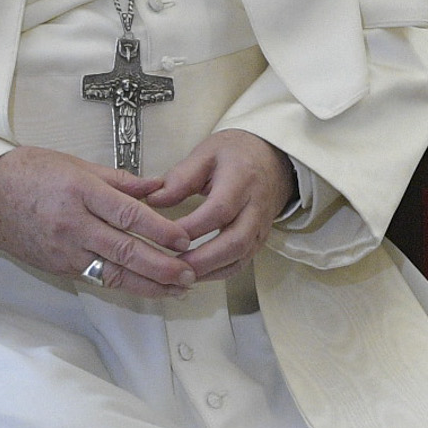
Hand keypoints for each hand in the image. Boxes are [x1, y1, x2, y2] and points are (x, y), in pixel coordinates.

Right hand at [0, 146, 198, 296]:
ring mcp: (64, 250)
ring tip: (178, 288)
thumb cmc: (30, 172)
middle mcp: (73, 224)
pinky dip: (125, 285)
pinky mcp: (58, 267)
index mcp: (80, 192)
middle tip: (191, 274)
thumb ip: (120, 179)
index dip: (159, 230)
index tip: (185, 239)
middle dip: (161, 266)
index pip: (127, 215)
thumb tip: (159, 186)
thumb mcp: (76, 164)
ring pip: (112, 273)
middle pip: (124, 250)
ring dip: (149, 284)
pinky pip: (97, 278)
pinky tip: (147, 288)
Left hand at [143, 129, 294, 281]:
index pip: (219, 209)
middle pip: (235, 241)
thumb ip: (180, 177)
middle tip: (172, 266)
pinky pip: (241, 262)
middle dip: (202, 259)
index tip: (164, 235)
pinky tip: (196, 273)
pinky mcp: (259, 238)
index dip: (192, 227)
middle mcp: (256, 206)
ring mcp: (261, 225)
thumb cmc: (238, 154)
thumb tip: (153, 200)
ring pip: (240, 257)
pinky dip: (218, 273)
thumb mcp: (207, 153)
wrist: (273, 159)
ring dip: (210, 271)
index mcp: (242, 179)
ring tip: (180, 274)